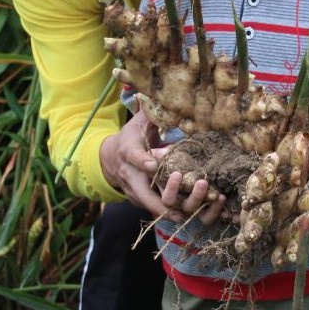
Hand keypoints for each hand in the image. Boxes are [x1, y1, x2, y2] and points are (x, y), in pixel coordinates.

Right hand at [100, 113, 225, 223]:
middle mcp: (132, 176)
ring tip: (193, 211)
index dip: (142, 161)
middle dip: (165, 195)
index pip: (134, 157)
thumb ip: (152, 113)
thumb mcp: (137, 122)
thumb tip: (168, 96)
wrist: (111, 160)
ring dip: (174, 210)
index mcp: (128, 152)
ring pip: (155, 206)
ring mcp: (137, 192)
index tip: (153, 164)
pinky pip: (160, 210)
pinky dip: (177, 213)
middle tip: (184, 196)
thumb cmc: (131, 138)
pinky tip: (197, 212)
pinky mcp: (145, 202)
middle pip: (144, 193)